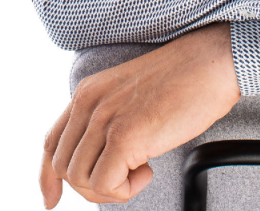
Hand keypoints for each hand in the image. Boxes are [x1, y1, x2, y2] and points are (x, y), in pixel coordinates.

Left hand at [40, 21, 240, 205]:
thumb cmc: (184, 78)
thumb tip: (98, 160)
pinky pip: (106, 185)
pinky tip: (149, 170)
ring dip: (111, 188)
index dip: (47, 177)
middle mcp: (91, 103)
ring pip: (82, 180)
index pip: (51, 142)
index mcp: (89, 91)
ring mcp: (107, 118)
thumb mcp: (130, 93)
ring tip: (141, 169)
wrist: (212, 61)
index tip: (52, 199)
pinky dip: (125, 190)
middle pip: (65, 167)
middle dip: (91, 185)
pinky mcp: (126, 136)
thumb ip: (108, 117)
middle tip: (126, 176)